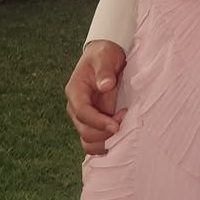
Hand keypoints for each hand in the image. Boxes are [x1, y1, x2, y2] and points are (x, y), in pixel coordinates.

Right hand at [65, 40, 126, 154]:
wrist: (106, 56)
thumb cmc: (104, 54)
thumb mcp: (105, 56)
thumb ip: (104, 70)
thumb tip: (104, 86)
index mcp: (75, 91)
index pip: (82, 113)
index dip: (98, 122)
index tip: (116, 124)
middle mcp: (76, 107)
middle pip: (85, 132)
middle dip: (105, 132)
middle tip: (124, 119)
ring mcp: (85, 117)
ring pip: (89, 142)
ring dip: (105, 142)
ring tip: (122, 128)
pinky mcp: (94, 123)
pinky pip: (96, 142)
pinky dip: (106, 144)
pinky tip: (120, 135)